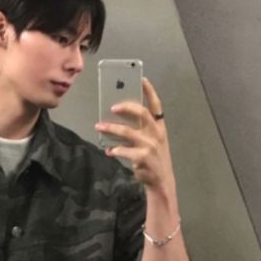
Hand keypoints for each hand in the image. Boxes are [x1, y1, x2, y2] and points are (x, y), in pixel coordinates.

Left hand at [95, 77, 173, 192]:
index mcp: (159, 127)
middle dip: (126, 107)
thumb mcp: (152, 141)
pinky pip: (124, 150)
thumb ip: (140, 129)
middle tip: (112, 107)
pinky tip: (108, 151)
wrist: (161, 181)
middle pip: (142, 113)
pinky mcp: (143, 157)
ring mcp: (150, 145)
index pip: (157, 105)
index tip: (141, 79)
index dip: (149, 91)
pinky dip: (114, 150)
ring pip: (128, 132)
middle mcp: (156, 134)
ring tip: (99, 126)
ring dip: (111, 128)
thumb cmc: (153, 158)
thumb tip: (118, 118)